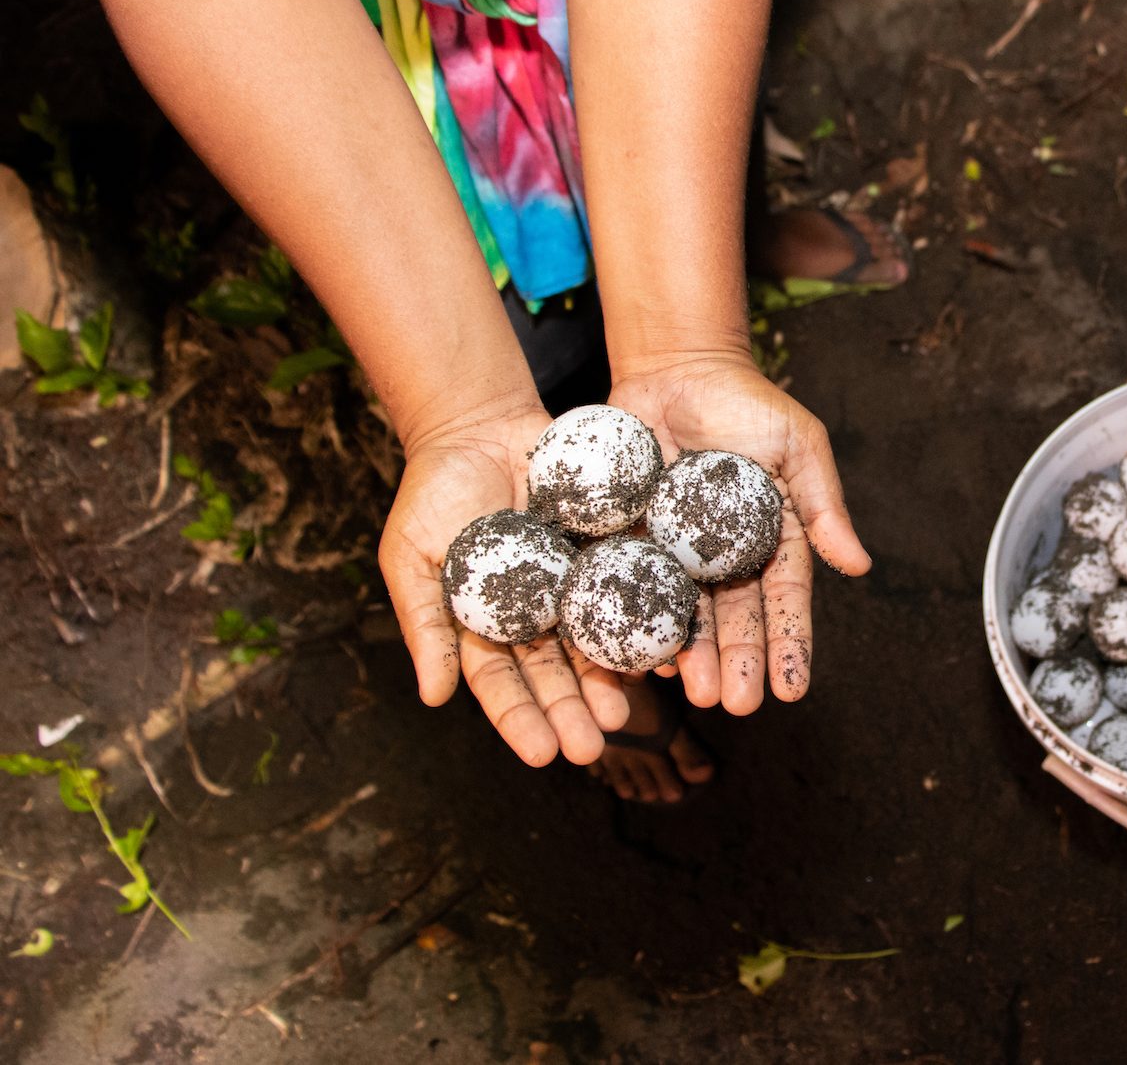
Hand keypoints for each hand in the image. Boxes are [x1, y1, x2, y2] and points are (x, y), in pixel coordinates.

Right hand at [378, 404, 629, 766]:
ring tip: (630, 712)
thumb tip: (433, 698)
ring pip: (598, 641)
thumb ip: (426, 623)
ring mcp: (576, 585)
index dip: (522, 719)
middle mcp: (537, 616)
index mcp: (488, 627)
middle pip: (557, 673)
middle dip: (574, 711)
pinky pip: (632, 587)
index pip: (502, 683)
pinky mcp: (609, 551)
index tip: (542, 754)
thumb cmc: (433, 491)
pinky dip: (646, 618)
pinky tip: (664, 649)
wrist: (479, 424)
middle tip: (596, 746)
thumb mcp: (411, 555)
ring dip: (612, 679)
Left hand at [608, 352, 871, 715]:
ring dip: (693, 659)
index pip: (785, 601)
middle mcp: (724, 558)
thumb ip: (824, 504)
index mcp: (772, 540)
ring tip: (698, 696)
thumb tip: (860, 566)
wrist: (674, 368)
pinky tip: (642, 658)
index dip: (791, 645)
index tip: (793, 689)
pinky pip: (631, 586)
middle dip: (740, 666)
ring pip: (685, 615)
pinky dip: (636, 621)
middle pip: (734, 621)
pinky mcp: (630, 539)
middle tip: (740, 706)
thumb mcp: (800, 445)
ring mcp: (675, 552)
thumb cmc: (747, 402)